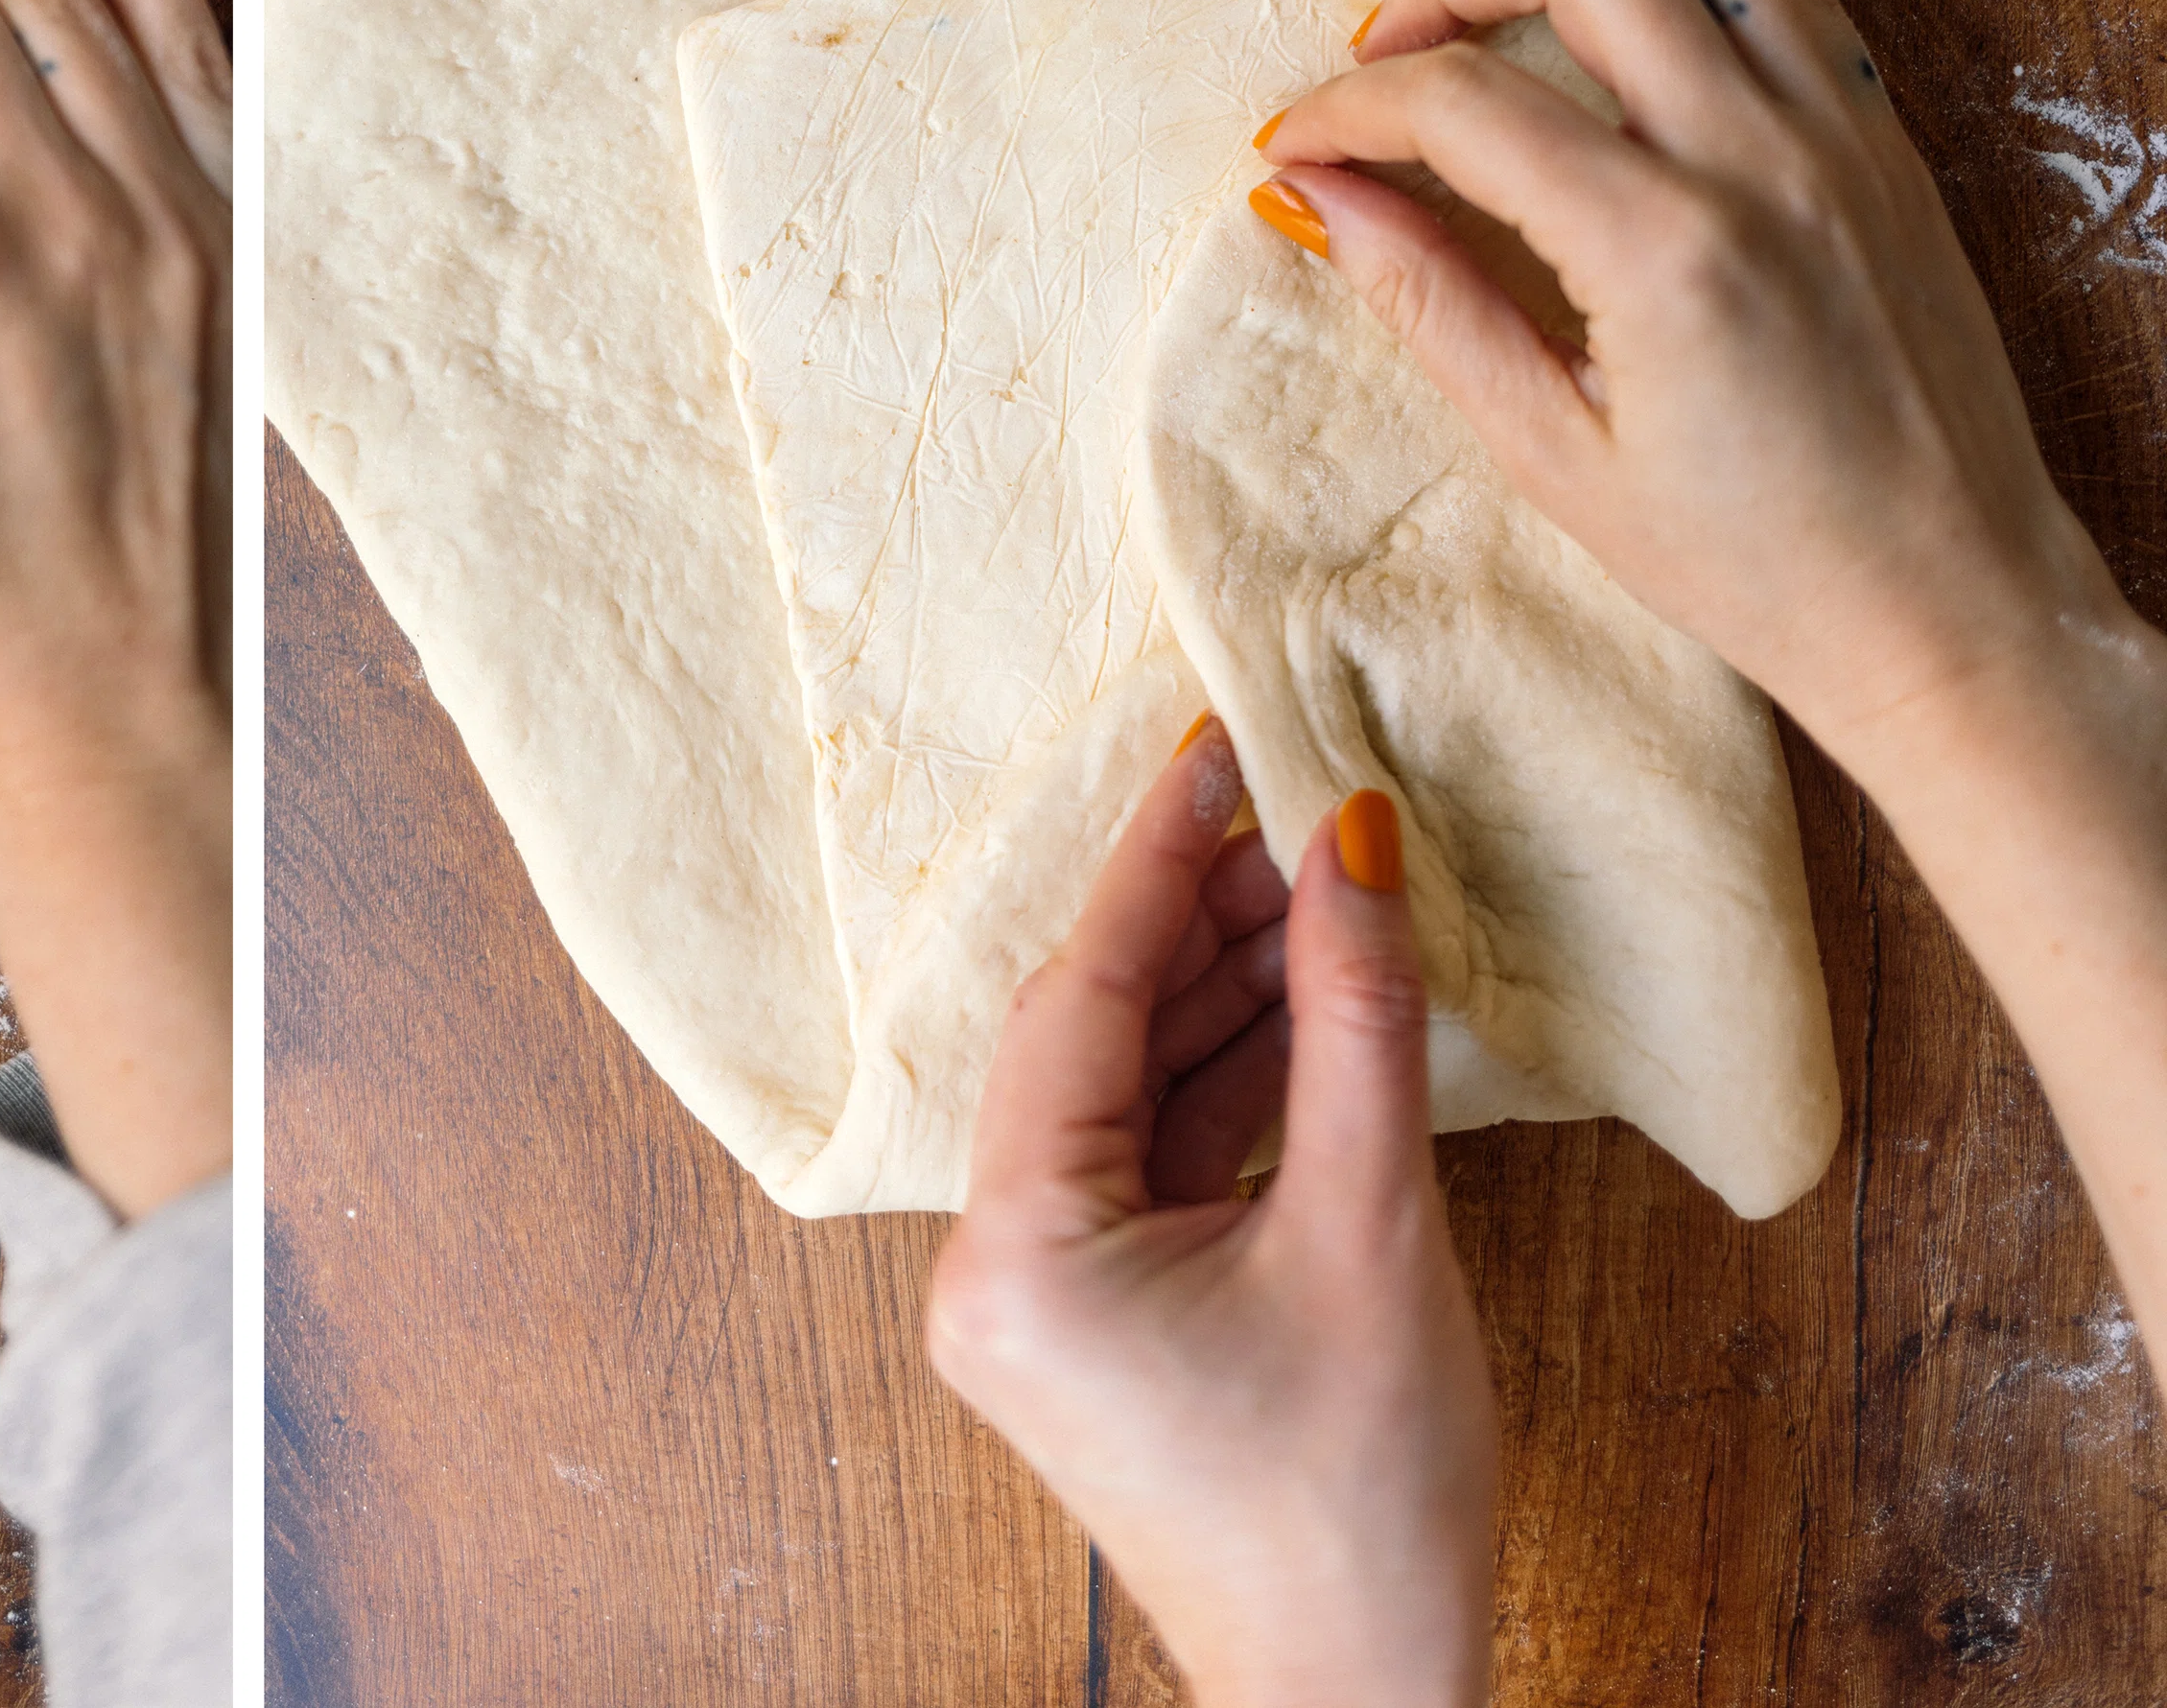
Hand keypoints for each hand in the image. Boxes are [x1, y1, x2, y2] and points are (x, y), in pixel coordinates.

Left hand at [927, 720, 1493, 1707]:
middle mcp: (992, 1271)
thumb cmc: (1365, 1501)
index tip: (1215, 752)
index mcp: (1018, 1253)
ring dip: (1221, 998)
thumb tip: (1353, 843)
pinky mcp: (1097, 1321)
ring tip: (1317, 889)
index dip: (1158, 866)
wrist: (1368, 1702)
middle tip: (1291, 812)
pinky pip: (1149, 1161)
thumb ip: (1354, 1020)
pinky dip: (1224, 1085)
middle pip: (1093, 1039)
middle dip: (1197, 925)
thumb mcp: (1374, 1225)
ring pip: (1126, 1094)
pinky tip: (1301, 1000)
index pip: (1082, 1003)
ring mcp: (1038, 1300)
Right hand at [1255, 0, 2110, 791]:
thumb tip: (1315, 199)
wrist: (1953, 606)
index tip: (1294, 143)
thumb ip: (1428, 303)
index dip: (1349, 110)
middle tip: (1380, 38)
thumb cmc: (1753, 562)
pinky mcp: (1883, 126)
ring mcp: (1842, 126)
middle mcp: (1765, 158)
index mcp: (1669, 253)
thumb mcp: (1553, 456)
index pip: (1464, 107)